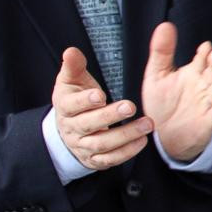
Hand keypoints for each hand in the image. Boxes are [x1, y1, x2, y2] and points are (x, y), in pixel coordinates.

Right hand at [52, 47, 151, 170]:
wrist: (68, 129)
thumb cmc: (76, 99)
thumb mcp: (72, 81)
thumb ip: (74, 66)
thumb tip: (71, 51)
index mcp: (65, 107)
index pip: (71, 105)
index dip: (84, 101)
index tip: (100, 95)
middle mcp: (72, 129)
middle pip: (87, 125)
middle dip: (109, 116)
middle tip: (131, 106)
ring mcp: (82, 146)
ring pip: (101, 144)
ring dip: (125, 135)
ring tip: (147, 124)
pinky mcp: (94, 160)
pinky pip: (109, 160)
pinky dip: (126, 153)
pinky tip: (142, 142)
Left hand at [141, 22, 211, 162]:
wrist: (162, 135)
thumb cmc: (162, 104)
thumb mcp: (156, 75)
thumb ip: (162, 51)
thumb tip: (166, 25)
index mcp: (193, 74)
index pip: (203, 60)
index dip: (205, 53)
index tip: (205, 46)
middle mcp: (204, 87)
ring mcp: (208, 104)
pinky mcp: (208, 122)